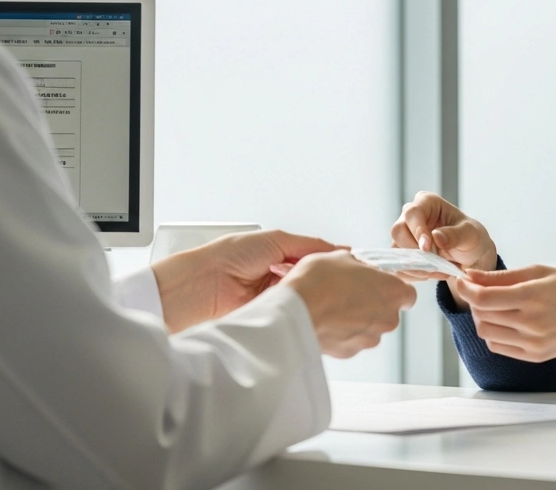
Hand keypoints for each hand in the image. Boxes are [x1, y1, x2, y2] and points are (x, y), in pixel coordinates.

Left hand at [150, 229, 336, 332]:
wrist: (200, 287)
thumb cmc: (226, 257)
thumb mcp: (274, 240)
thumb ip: (307, 244)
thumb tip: (337, 249)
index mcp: (279, 254)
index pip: (315, 257)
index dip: (334, 261)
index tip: (355, 266)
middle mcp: (278, 276)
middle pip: (315, 279)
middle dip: (329, 280)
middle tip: (349, 282)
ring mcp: (276, 297)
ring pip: (308, 297)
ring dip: (317, 296)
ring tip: (333, 294)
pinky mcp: (272, 316)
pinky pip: (296, 313)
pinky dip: (305, 311)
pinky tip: (315, 308)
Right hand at [282, 251, 417, 357]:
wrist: (295, 311)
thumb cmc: (320, 279)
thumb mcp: (341, 257)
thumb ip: (358, 265)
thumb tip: (357, 268)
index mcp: (393, 292)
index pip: (407, 294)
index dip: (392, 288)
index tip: (377, 284)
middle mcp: (388, 319)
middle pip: (388, 312)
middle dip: (373, 304)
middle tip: (349, 292)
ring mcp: (369, 339)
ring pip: (369, 328)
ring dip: (356, 320)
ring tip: (332, 307)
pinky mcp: (350, 352)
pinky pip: (351, 340)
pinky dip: (342, 333)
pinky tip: (325, 321)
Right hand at [390, 192, 497, 289]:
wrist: (470, 258)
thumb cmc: (470, 238)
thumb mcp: (470, 234)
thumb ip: (455, 235)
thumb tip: (436, 236)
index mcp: (426, 202)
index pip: (412, 213)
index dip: (417, 231)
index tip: (427, 248)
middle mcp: (410, 216)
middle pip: (398, 231)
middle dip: (415, 251)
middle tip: (434, 264)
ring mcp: (404, 235)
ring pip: (396, 251)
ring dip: (416, 266)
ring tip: (438, 271)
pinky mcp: (402, 253)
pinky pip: (399, 266)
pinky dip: (415, 274)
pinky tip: (432, 274)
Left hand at [451, 265, 555, 362]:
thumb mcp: (540, 272)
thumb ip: (502, 276)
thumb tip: (471, 275)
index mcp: (532, 297)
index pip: (483, 298)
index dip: (466, 289)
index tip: (461, 280)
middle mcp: (531, 324)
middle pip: (481, 316)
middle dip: (473, 301)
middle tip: (480, 290)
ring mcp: (533, 344)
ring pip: (486, 333)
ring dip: (482, 318)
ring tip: (494, 305)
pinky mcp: (535, 356)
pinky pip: (499, 347)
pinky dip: (494, 333)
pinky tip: (505, 321)